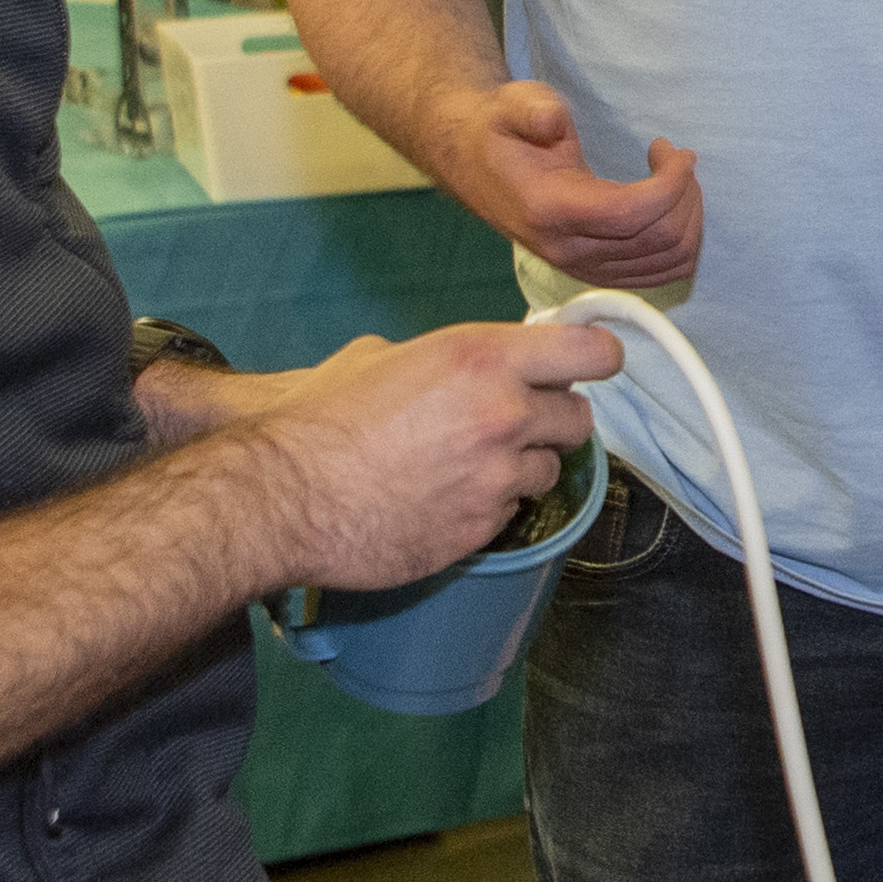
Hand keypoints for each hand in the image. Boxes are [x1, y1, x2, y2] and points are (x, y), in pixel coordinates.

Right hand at [256, 320, 616, 588]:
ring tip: (468, 465)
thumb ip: (441, 359)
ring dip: (522, 466)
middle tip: (516, 422)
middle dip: (553, 419)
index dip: (595, 359)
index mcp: (482, 358)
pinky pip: (510, 512)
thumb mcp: (378, 357)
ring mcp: (497, 478)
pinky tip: (444, 498)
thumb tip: (455, 366)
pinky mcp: (482, 528)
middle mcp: (504, 415)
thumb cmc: (321, 420)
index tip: (589, 365)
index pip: (590, 353)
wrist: (287, 495)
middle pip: (579, 418)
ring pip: (549, 470)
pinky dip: (489, 505)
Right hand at [450, 79, 702, 287]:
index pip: (631, 213)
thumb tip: (550, 120)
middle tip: (675, 158)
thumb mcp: (510, 106)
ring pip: (669, 261)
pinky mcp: (599, 274)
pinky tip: (667, 203)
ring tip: (674, 178)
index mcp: (550, 210)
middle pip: (659, 239)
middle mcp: (569, 251)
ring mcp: (585, 269)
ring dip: (688, 216)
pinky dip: (680, 240)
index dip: (669, 183)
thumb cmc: (502, 132)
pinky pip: (661, 273)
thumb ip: (531, 110)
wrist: (478, 168)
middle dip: (684, 194)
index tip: (674, 150)